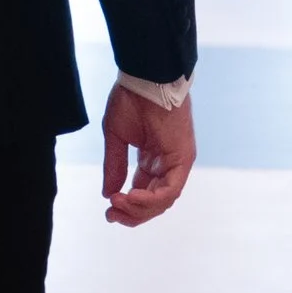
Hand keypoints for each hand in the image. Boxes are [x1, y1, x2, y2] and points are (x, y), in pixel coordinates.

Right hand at [102, 80, 194, 224]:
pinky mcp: (183, 158)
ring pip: (164, 200)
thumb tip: (108, 194)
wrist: (145, 77)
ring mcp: (177, 162)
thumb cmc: (131, 99)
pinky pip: (170, 189)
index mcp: (152, 158)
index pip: (144, 191)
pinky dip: (151, 198)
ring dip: (140, 208)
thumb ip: (114, 166)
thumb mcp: (116, 136)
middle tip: (111, 215)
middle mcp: (167, 163)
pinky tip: (130, 195)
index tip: (108, 209)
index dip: (127, 204)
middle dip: (133, 213)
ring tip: (118, 204)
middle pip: (155, 201)